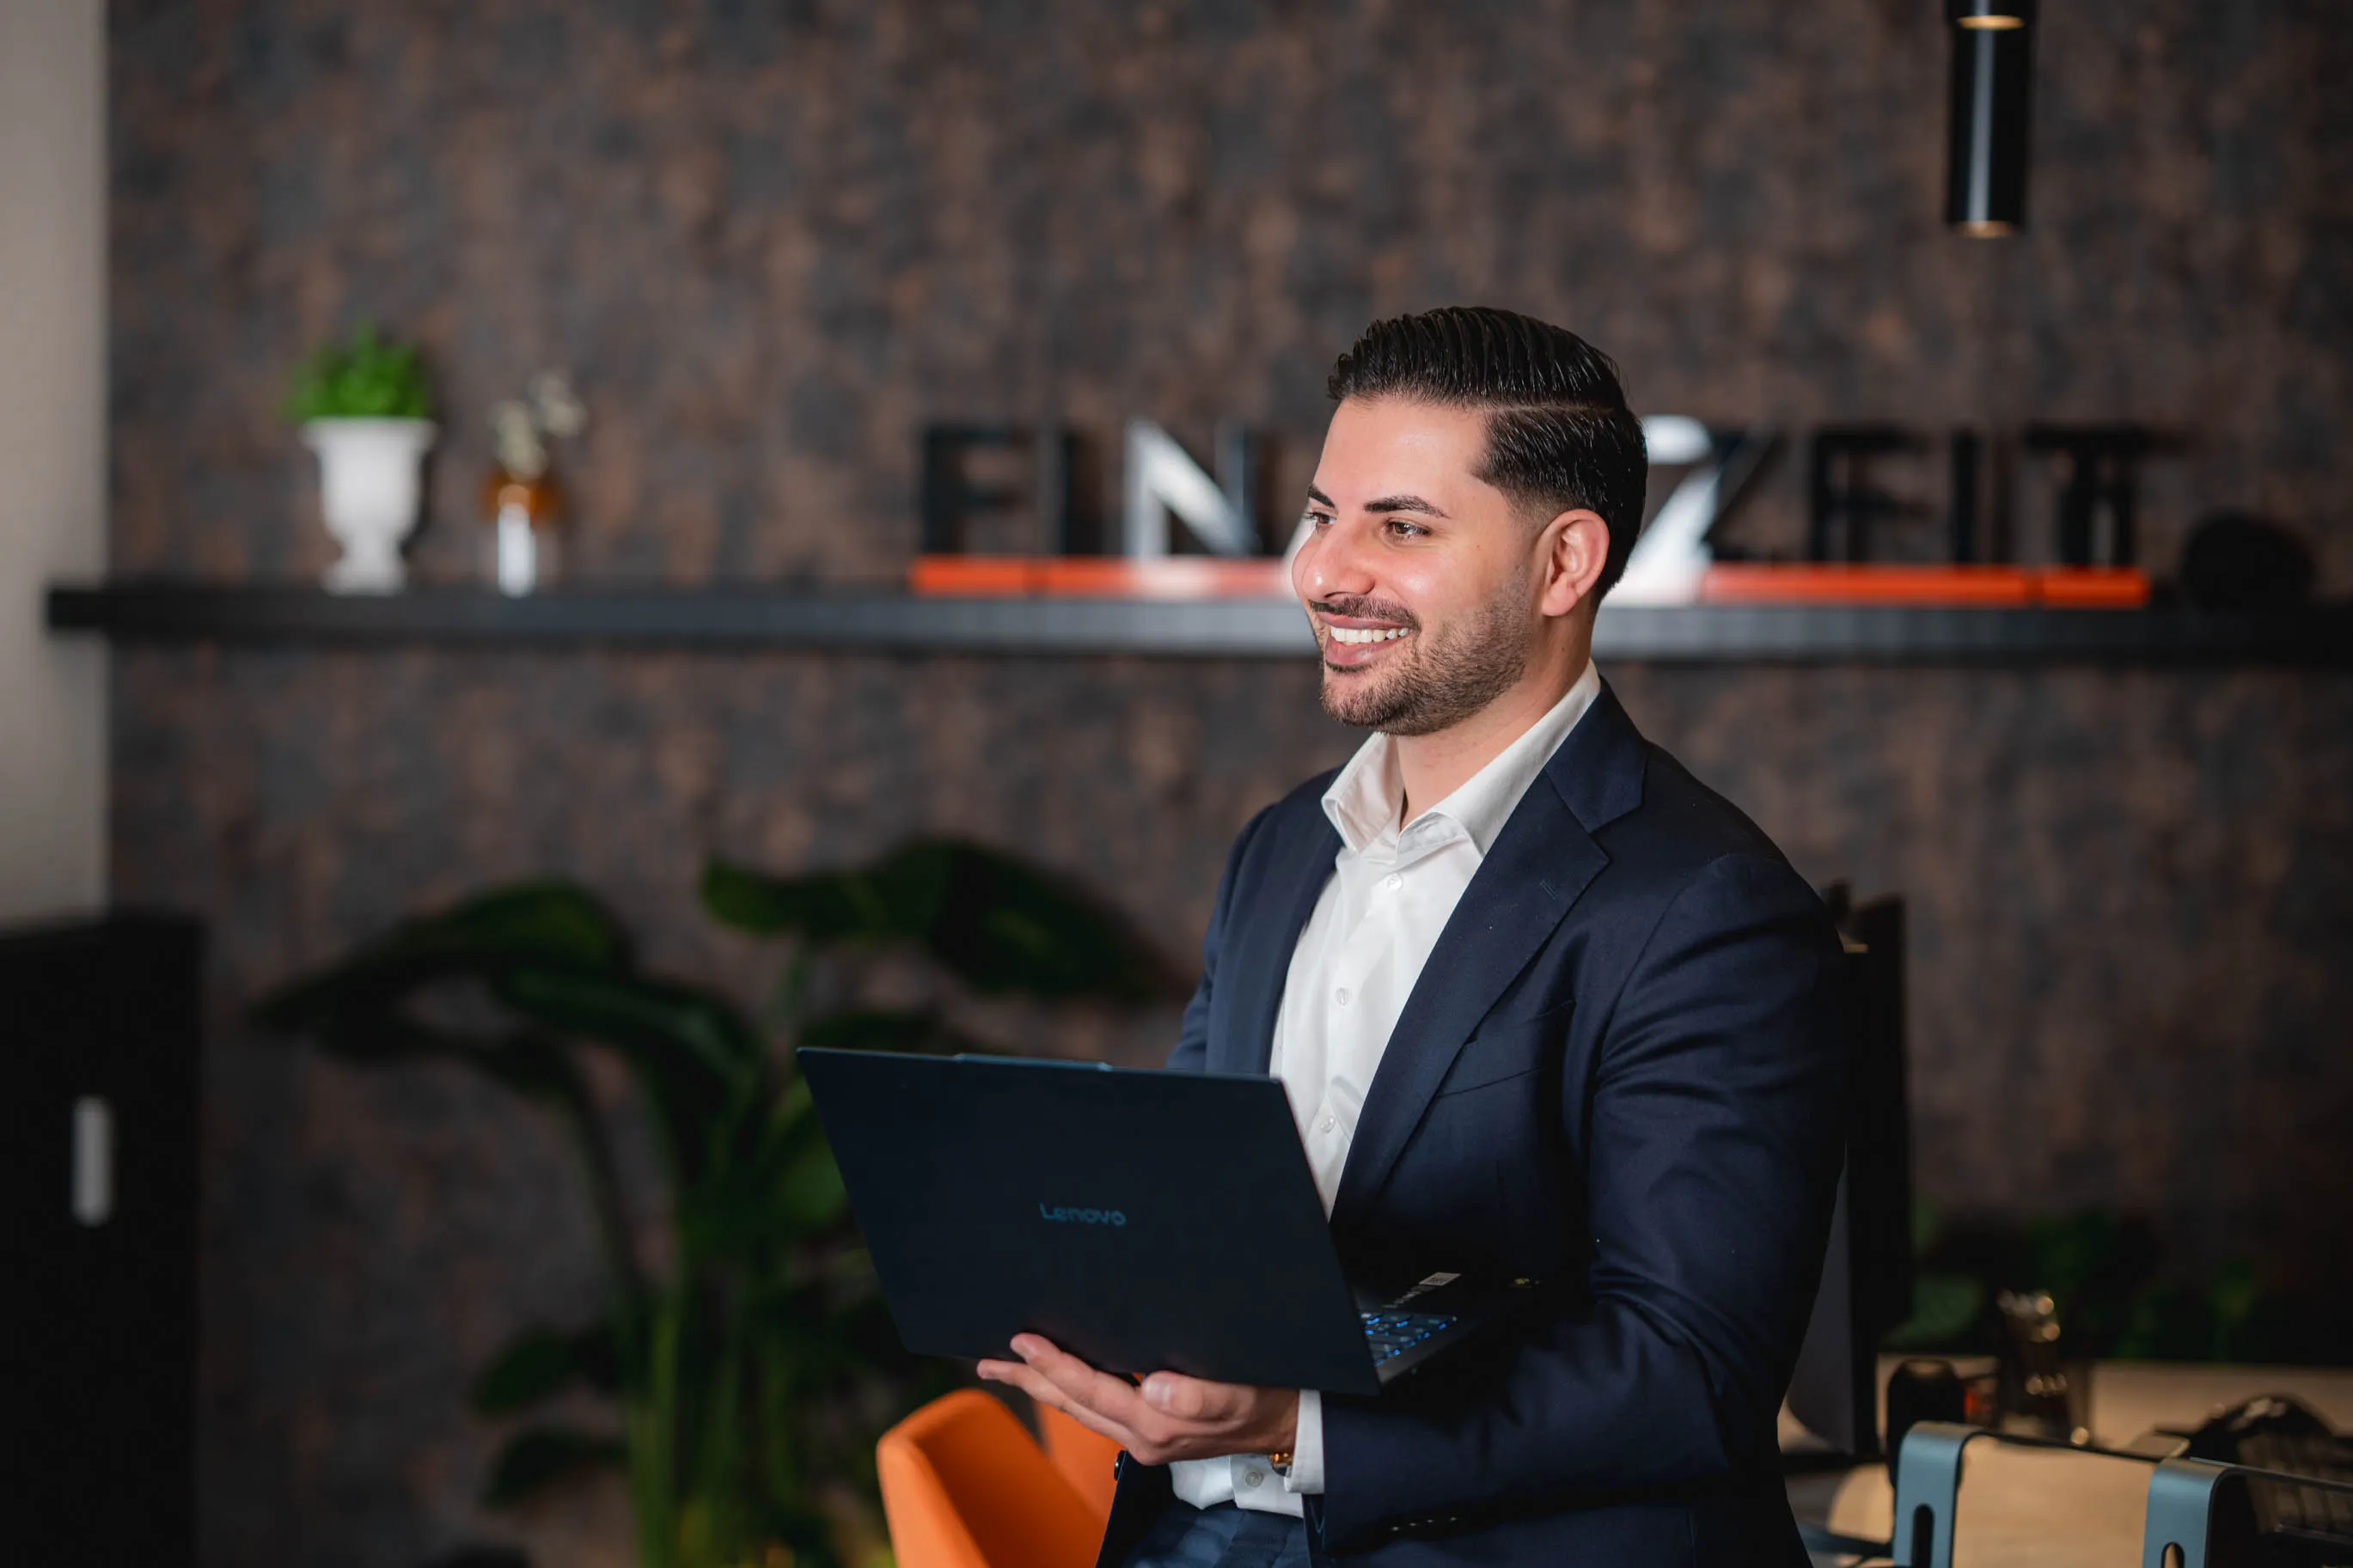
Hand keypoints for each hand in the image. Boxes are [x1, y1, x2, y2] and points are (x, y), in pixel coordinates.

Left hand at [976, 1334, 1298, 1465]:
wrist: (1296, 1424)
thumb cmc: (1272, 1397)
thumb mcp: (1243, 1393)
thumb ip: (1201, 1395)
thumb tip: (1156, 1389)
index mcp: (1158, 1424)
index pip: (1091, 1388)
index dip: (1054, 1363)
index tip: (1021, 1339)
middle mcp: (1145, 1437)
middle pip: (1072, 1404)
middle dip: (1029, 1380)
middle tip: (988, 1358)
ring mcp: (1147, 1438)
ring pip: (1081, 1410)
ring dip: (1044, 1387)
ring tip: (1011, 1365)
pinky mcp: (1155, 1432)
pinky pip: (1099, 1410)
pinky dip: (1073, 1391)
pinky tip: (1064, 1378)